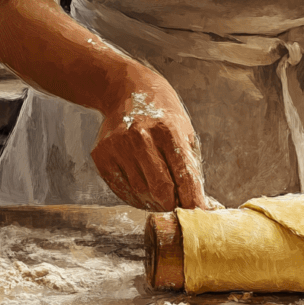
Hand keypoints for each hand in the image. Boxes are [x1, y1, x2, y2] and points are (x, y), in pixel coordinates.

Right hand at [91, 67, 210, 210]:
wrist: (127, 91)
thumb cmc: (163, 117)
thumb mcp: (185, 133)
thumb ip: (192, 168)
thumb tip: (201, 204)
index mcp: (167, 131)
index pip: (184, 176)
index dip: (193, 200)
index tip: (199, 213)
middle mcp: (140, 137)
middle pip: (161, 190)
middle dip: (173, 204)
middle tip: (178, 205)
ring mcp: (118, 146)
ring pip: (140, 193)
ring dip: (154, 201)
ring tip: (160, 194)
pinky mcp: (101, 155)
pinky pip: (121, 189)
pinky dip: (135, 197)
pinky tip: (143, 190)